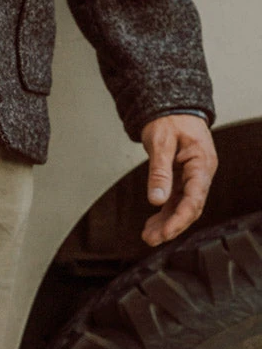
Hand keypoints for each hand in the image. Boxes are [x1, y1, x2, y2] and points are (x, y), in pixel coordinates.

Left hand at [140, 114, 217, 246]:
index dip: (180, 218)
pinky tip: (152, 225)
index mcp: (201, 163)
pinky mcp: (182, 179)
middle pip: (190, 206)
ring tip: (149, 236)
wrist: (172, 109)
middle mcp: (200, 173)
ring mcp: (192, 177)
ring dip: (167, 223)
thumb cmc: (169, 121)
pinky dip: (164, 214)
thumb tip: (156, 199)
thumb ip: (159, 172)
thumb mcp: (160, 144)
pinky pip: (175, 201)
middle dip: (172, 225)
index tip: (166, 232)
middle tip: (152, 239)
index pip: (194, 197)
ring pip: (182, 206)